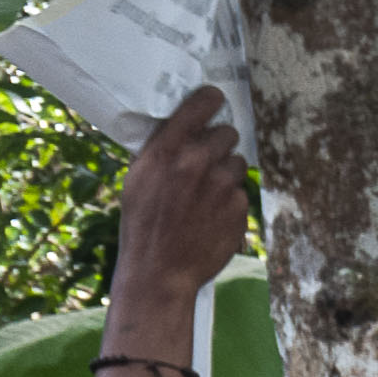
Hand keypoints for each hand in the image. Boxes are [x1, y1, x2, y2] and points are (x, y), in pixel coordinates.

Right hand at [110, 85, 252, 313]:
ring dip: (225, 174)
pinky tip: (211, 217)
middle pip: (227, 132)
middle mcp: (196, 162)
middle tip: (205, 164)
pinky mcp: (238, 207)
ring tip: (205, 196)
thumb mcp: (136, 180)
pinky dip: (229, 202)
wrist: (158, 274)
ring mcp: (221, 185)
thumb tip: (182, 125)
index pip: (203, 102)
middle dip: (218, 146)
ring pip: (237, 162)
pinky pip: (240, 193)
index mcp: (166, 150)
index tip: (213, 104)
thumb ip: (160, 151)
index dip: (211, 101)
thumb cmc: (142, 226)